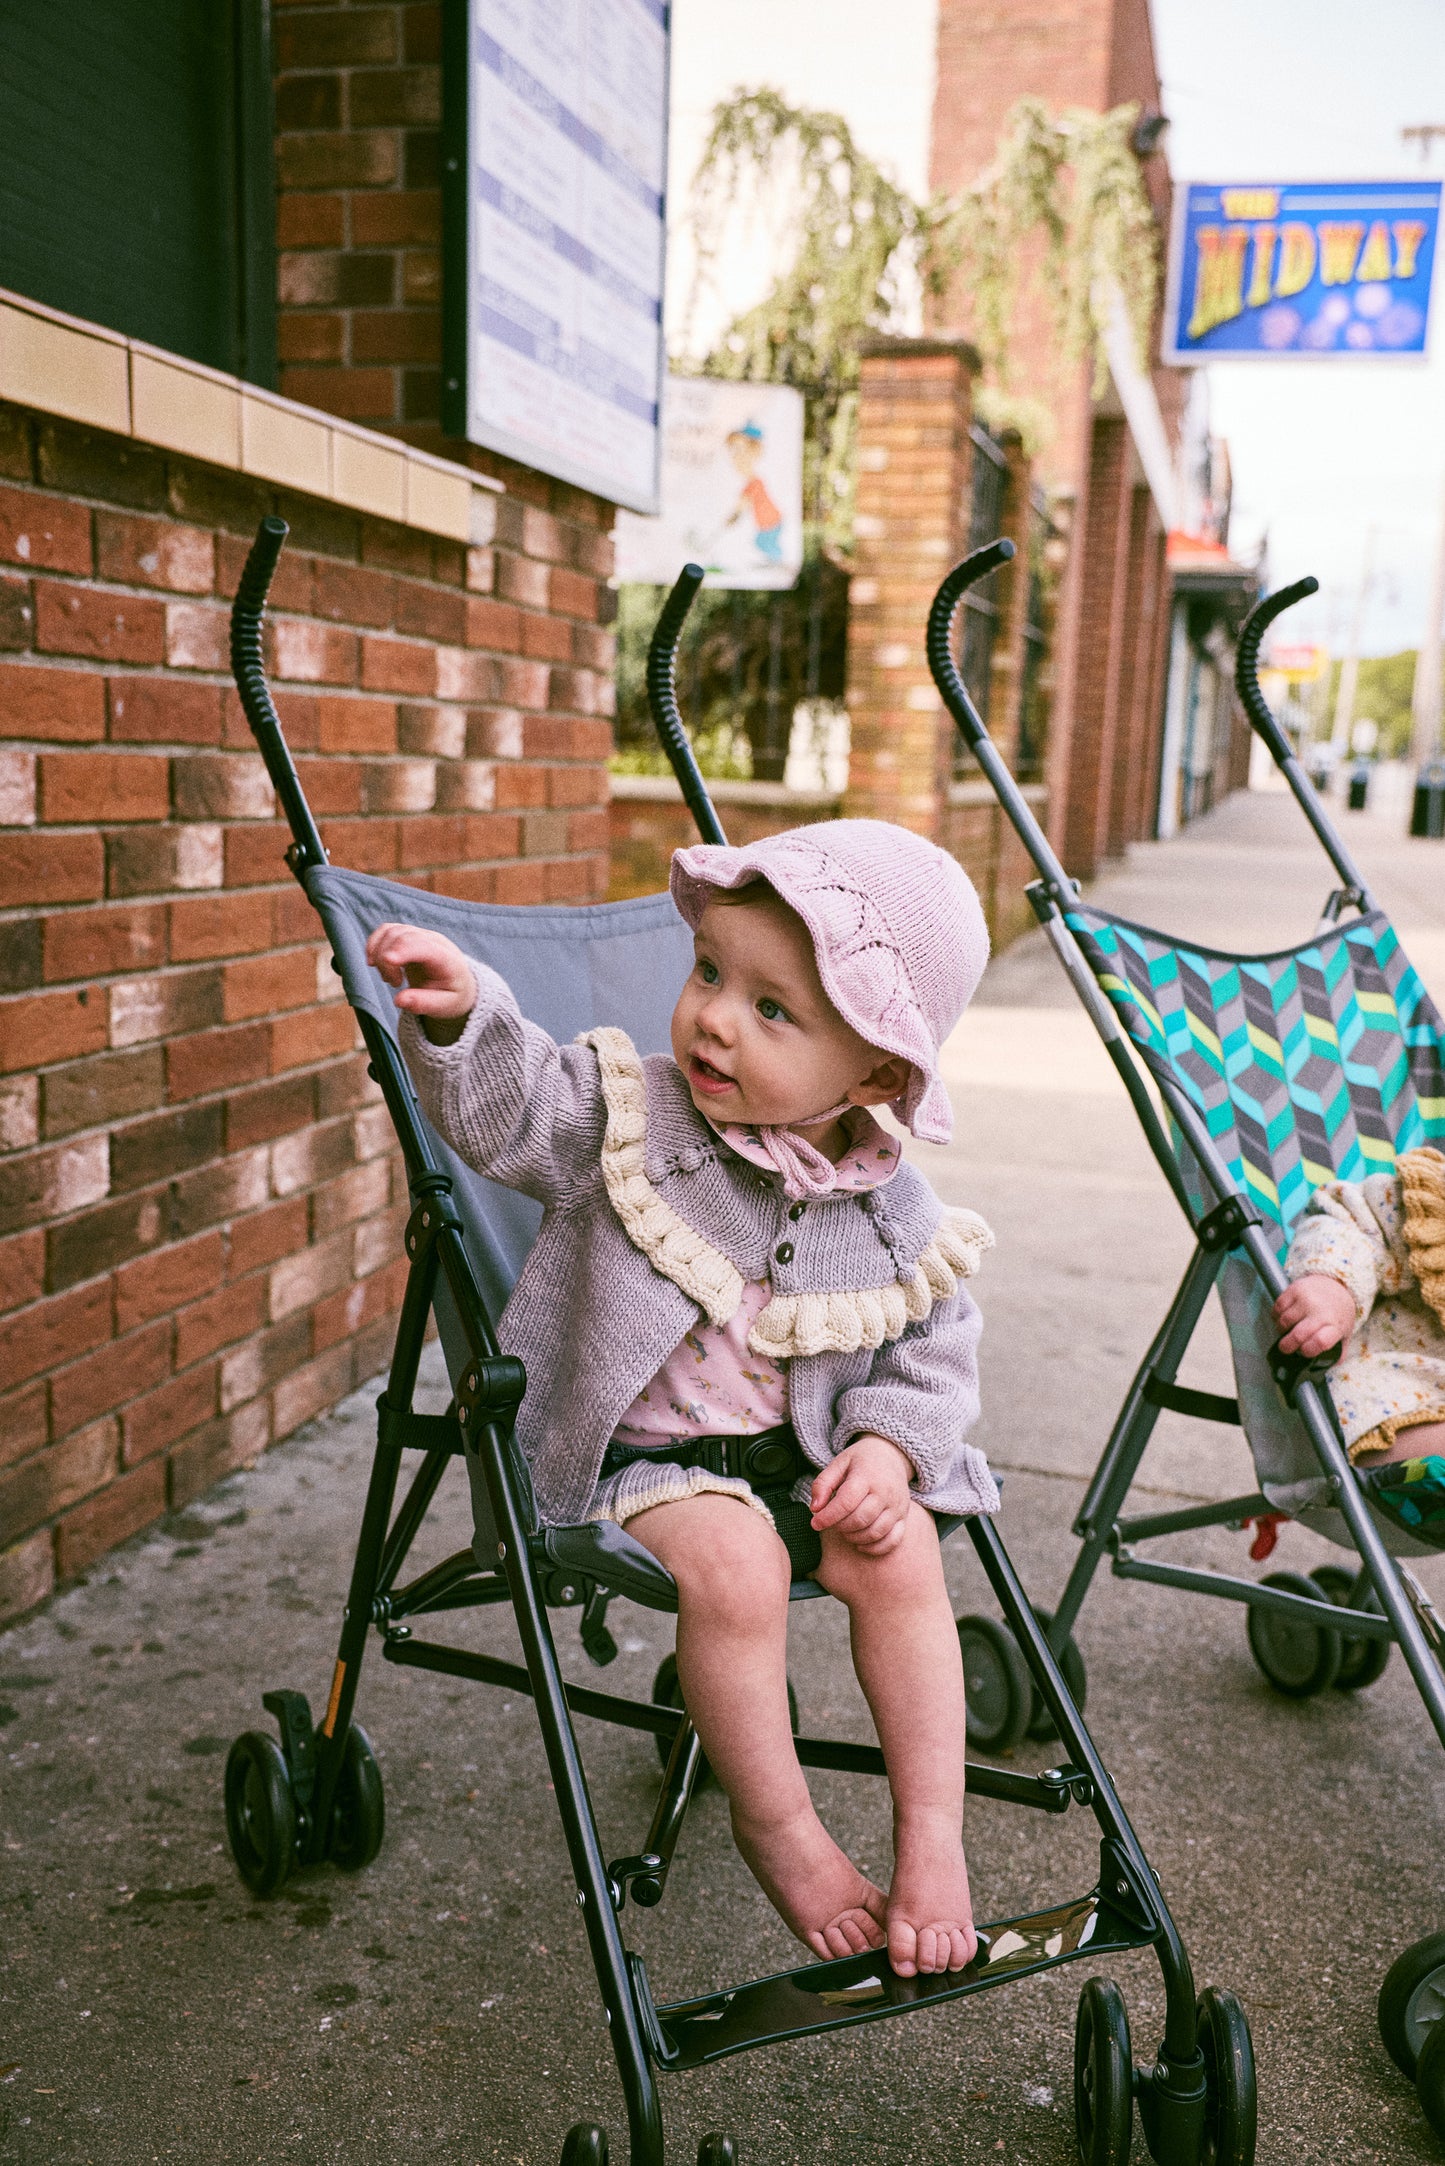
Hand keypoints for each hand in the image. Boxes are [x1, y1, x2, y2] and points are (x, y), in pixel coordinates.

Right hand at [366, 922, 475, 1043]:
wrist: (456, 982)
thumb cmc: (451, 994)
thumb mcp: (444, 1006)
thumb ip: (423, 1004)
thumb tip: (399, 1001)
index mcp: (446, 958)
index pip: (424, 946)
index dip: (404, 950)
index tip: (388, 960)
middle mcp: (433, 940)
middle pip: (403, 937)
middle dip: (388, 961)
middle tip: (395, 984)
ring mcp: (419, 934)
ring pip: (391, 932)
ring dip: (380, 955)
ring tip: (390, 979)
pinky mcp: (407, 934)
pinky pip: (386, 930)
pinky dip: (374, 944)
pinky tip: (375, 963)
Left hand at [810, 1433, 915, 1555]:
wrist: (892, 1456)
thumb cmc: (861, 1461)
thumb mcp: (839, 1463)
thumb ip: (823, 1484)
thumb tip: (815, 1509)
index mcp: (867, 1475)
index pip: (846, 1502)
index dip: (828, 1516)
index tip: (815, 1523)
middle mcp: (886, 1492)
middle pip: (860, 1519)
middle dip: (840, 1526)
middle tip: (832, 1522)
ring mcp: (897, 1506)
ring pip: (875, 1532)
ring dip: (855, 1538)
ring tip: (845, 1530)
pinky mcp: (904, 1517)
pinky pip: (892, 1540)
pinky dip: (874, 1547)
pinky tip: (861, 1544)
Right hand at [1273, 1273, 1356, 1356]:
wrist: (1336, 1284)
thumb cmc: (1338, 1312)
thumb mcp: (1344, 1332)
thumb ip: (1337, 1351)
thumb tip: (1325, 1366)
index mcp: (1335, 1325)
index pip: (1320, 1342)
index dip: (1308, 1351)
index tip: (1303, 1352)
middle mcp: (1321, 1311)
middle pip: (1298, 1335)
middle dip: (1287, 1346)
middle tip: (1286, 1348)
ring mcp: (1307, 1299)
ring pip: (1284, 1322)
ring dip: (1281, 1330)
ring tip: (1286, 1330)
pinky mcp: (1295, 1289)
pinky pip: (1277, 1308)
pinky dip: (1276, 1316)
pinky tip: (1283, 1317)